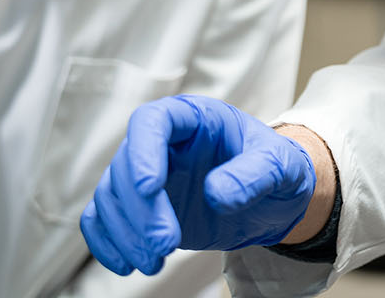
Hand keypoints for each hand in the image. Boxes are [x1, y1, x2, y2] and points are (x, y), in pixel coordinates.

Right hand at [80, 95, 315, 275]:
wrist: (271, 197)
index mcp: (194, 118)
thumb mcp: (280, 167)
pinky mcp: (139, 206)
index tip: (150, 187)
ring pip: (111, 195)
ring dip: (126, 232)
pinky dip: (107, 243)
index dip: (144, 151)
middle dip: (141, 209)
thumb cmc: (275, 169)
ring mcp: (147, 174)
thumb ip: (254, 175)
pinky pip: (104, 219)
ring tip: (154, 263)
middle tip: (166, 244)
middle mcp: (162, 142)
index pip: (153, 121)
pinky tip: (126, 266)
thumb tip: (217, 194)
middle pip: (127, 165)